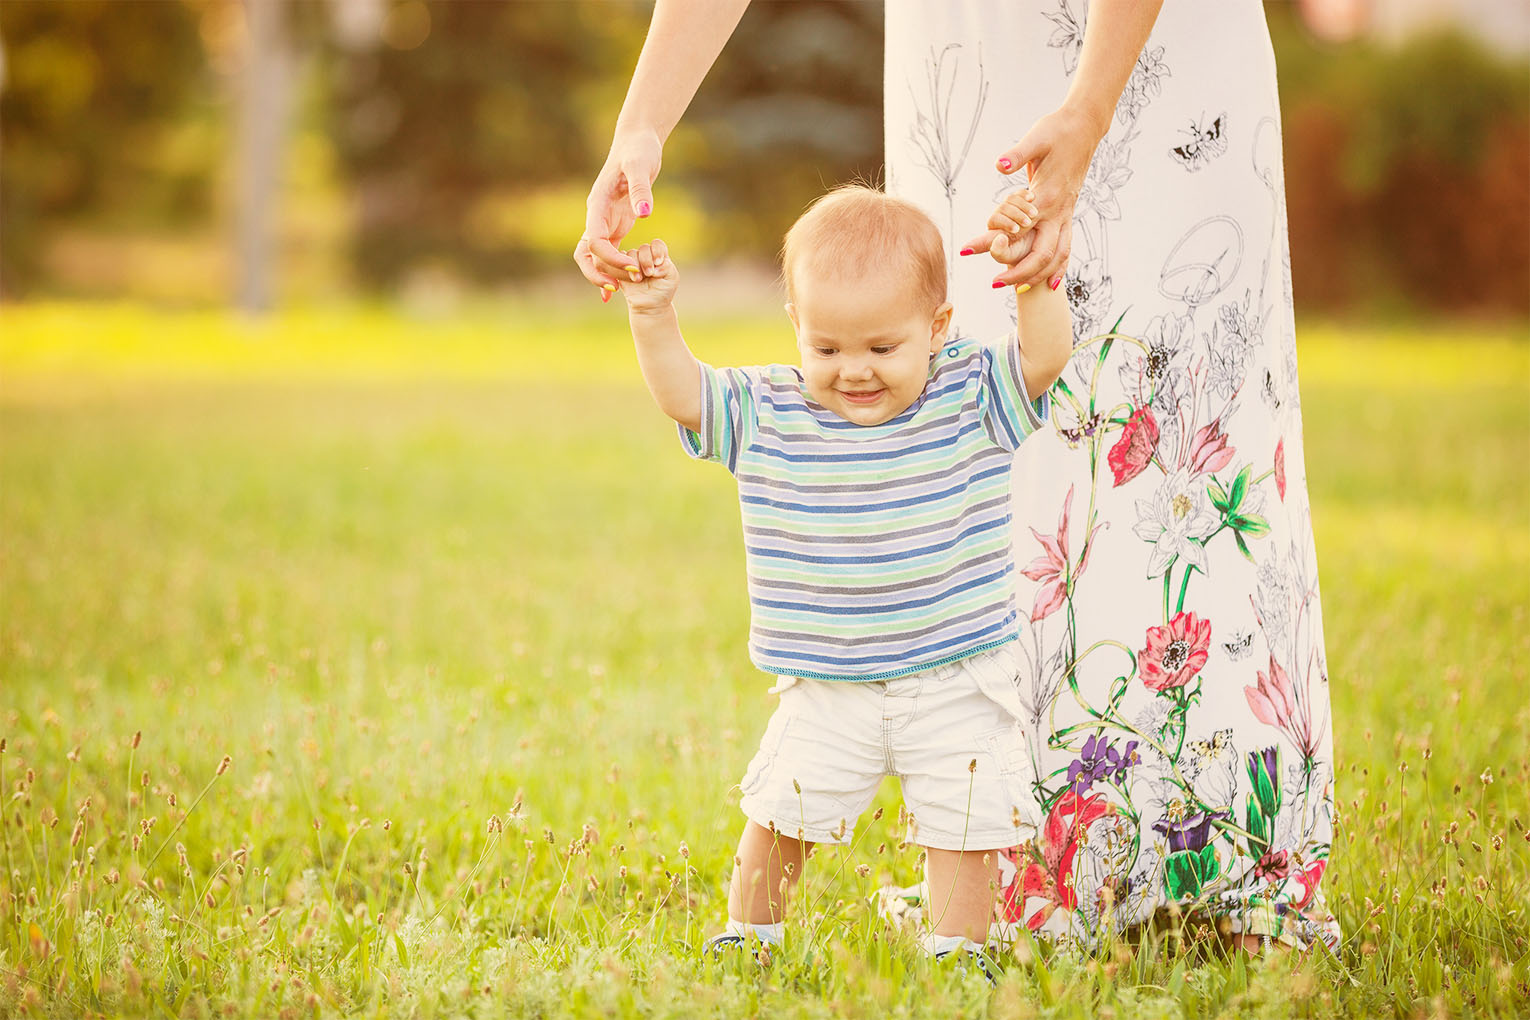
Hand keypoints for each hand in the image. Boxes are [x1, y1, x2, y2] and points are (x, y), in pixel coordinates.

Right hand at [575, 129, 662, 300]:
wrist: (637, 141)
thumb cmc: (638, 150)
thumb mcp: (641, 166)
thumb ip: (641, 189)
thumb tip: (644, 214)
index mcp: (597, 205)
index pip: (594, 240)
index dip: (610, 258)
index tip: (632, 268)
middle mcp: (596, 216)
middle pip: (587, 254)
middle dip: (601, 273)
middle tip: (623, 288)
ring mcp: (604, 222)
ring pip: (595, 257)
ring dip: (605, 275)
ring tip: (621, 293)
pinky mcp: (615, 225)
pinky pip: (608, 253)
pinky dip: (612, 271)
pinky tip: (618, 290)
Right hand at [618, 239, 678, 314]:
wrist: (650, 306)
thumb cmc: (663, 291)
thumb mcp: (671, 278)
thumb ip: (667, 266)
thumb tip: (655, 263)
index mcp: (658, 255)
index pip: (657, 244)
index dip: (657, 251)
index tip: (658, 263)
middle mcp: (645, 256)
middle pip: (643, 248)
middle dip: (646, 260)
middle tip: (649, 274)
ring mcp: (633, 262)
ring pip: (630, 254)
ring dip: (635, 265)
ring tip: (639, 279)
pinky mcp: (621, 269)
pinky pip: (617, 262)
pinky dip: (623, 268)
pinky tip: (631, 279)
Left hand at [961, 104, 1104, 289]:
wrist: (1085, 126)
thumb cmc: (1057, 131)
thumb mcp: (1035, 139)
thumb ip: (1017, 154)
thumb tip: (1000, 164)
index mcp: (1046, 196)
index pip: (1017, 228)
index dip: (993, 242)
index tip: (969, 251)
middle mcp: (1058, 210)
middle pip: (1042, 253)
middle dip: (1019, 272)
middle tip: (995, 283)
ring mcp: (1066, 213)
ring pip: (1059, 255)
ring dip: (1039, 275)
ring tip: (1019, 291)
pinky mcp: (1068, 212)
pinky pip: (1067, 246)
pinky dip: (1059, 267)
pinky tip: (1050, 283)